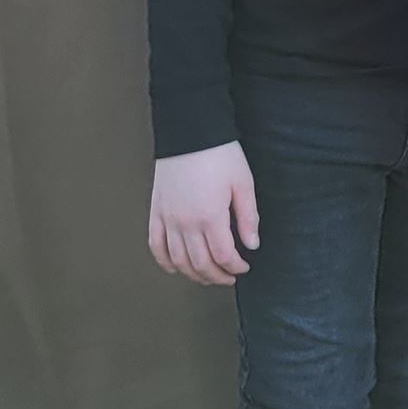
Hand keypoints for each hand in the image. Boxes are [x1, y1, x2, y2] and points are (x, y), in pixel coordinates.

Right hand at [148, 141, 259, 284]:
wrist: (190, 131)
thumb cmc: (219, 153)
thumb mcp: (243, 183)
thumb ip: (248, 217)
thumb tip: (252, 244)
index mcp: (210, 216)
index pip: (223, 256)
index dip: (236, 267)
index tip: (244, 266)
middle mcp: (185, 223)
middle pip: (201, 264)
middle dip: (217, 276)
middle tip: (229, 277)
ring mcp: (167, 219)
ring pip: (178, 261)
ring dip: (194, 274)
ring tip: (208, 275)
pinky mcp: (156, 212)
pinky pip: (156, 246)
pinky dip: (165, 262)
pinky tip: (176, 268)